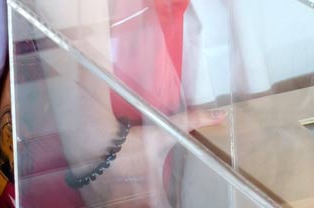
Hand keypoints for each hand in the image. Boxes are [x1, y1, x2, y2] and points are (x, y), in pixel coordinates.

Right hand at [77, 110, 225, 206]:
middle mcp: (133, 206)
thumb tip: (222, 115)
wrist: (92, 140)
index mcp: (152, 196)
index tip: (170, 199)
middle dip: (150, 201)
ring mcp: (113, 207)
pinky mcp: (95, 205)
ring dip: (132, 202)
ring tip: (135, 194)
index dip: (170, 205)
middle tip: (153, 193)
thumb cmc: (131, 141)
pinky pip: (109, 207)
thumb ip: (193, 122)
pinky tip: (119, 195)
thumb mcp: (164, 131)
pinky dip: (116, 202)